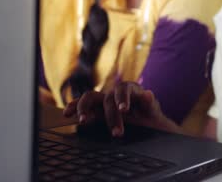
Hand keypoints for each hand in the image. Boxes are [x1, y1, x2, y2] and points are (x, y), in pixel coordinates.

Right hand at [63, 82, 181, 136]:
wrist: (147, 127)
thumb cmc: (151, 118)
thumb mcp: (154, 112)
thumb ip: (150, 103)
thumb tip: (148, 93)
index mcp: (131, 90)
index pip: (124, 88)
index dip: (122, 98)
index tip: (124, 110)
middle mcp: (115, 93)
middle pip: (107, 98)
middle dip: (110, 115)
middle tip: (117, 132)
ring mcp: (104, 101)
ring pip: (90, 98)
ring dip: (84, 108)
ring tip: (83, 121)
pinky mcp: (96, 110)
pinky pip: (83, 107)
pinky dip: (74, 108)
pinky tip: (67, 114)